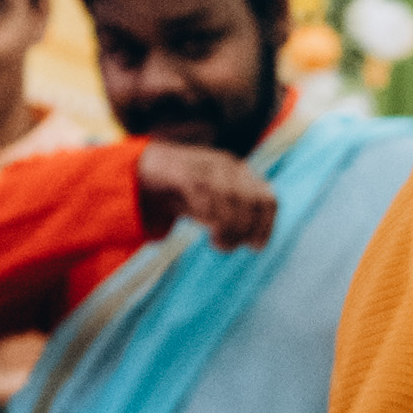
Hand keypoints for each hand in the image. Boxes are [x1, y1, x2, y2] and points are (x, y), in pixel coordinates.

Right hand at [135, 139, 277, 249]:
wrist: (144, 169)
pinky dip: (209, 217)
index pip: (269, 200)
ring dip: (229, 229)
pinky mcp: (183, 170)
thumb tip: (259, 243)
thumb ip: (237, 218)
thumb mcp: (215, 208)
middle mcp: (227, 166)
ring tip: (218, 244)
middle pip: (253, 201)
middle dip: (246, 230)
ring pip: (231, 198)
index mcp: (240, 173)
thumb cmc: (184, 194)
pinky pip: (204, 194)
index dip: (266, 226)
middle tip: (229, 246)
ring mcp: (206, 165)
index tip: (254, 246)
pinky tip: (205, 229)